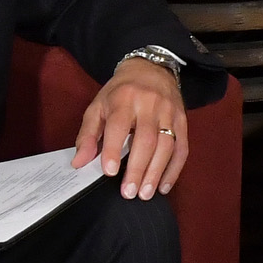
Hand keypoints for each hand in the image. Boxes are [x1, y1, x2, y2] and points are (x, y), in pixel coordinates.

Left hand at [72, 57, 186, 198]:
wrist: (150, 68)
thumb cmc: (120, 92)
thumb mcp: (97, 106)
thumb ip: (88, 134)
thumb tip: (79, 162)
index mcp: (124, 99)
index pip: (120, 125)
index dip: (114, 149)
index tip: (110, 171)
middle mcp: (149, 104)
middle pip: (147, 139)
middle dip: (138, 168)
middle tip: (129, 192)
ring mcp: (169, 112)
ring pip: (167, 145)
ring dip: (157, 172)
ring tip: (145, 193)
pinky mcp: (182, 120)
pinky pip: (182, 147)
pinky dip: (175, 169)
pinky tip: (164, 186)